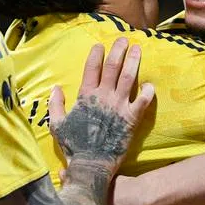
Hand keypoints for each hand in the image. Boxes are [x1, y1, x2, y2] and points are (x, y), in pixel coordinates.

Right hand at [47, 37, 154, 171]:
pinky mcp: (132, 118)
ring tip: (137, 49)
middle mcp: (104, 96)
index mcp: (86, 96)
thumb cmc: (74, 145)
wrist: (91, 164)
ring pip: (129, 77)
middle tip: (124, 40)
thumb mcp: (57, 125)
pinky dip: (148, 91)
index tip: (100, 45)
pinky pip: (144, 100)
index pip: (91, 68)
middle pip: (113, 67)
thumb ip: (55, 105)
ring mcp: (119, 106)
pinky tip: (150, 84)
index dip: (96, 54)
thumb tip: (55, 88)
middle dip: (118, 51)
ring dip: (134, 61)